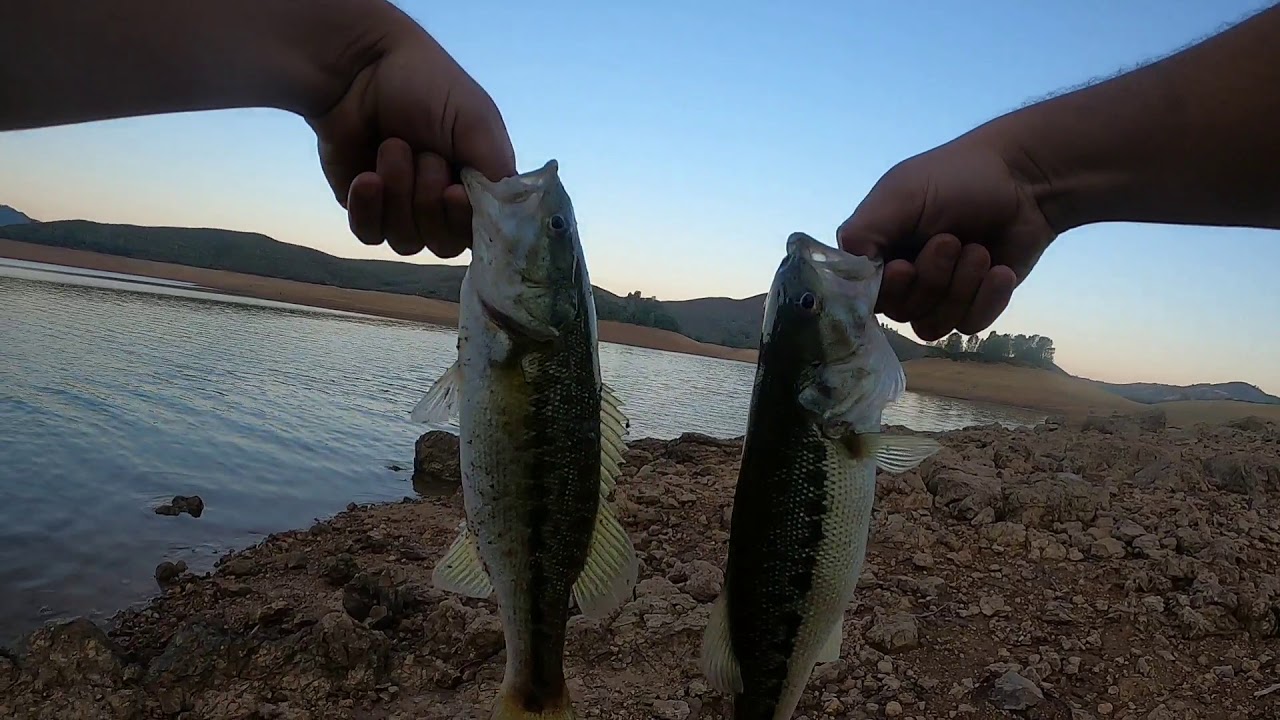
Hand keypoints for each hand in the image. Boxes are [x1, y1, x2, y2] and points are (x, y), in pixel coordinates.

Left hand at [307, 21, 515, 258]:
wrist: (358, 66)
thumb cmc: (425, 84)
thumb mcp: (477, 121)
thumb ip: (498, 173)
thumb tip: (510, 217)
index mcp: (476, 182)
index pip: (481, 231)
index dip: (466, 220)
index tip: (454, 190)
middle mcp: (441, 201)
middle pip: (444, 244)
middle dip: (429, 201)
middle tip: (423, 155)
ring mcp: (401, 207)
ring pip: (406, 241)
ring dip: (399, 193)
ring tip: (391, 147)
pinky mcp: (363, 207)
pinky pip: (370, 234)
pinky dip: (369, 208)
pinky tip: (367, 177)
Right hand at [837, 133, 1055, 340]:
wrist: (1026, 180)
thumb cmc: (958, 177)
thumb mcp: (901, 193)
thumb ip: (863, 231)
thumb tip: (842, 273)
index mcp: (877, 250)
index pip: (863, 295)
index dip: (887, 289)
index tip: (906, 266)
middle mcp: (902, 277)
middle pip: (901, 312)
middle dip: (932, 279)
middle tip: (952, 240)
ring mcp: (938, 294)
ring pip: (933, 325)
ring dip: (961, 287)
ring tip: (980, 251)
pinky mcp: (973, 304)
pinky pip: (968, 325)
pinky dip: (987, 298)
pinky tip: (1000, 270)